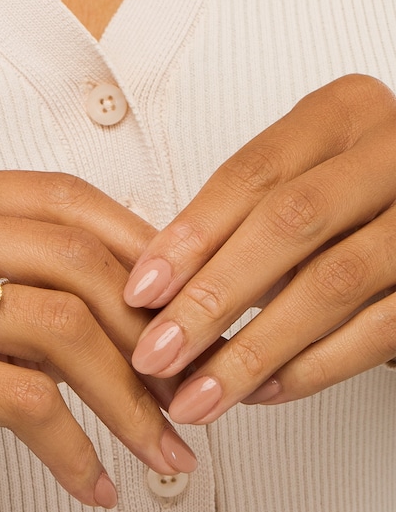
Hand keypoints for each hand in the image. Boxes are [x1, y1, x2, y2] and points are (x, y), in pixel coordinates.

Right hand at [0, 169, 196, 511]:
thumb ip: (31, 297)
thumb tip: (149, 316)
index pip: (63, 199)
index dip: (142, 253)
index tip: (184, 313)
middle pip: (74, 259)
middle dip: (151, 335)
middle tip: (189, 392)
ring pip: (62, 329)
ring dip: (130, 402)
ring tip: (165, 453)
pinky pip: (25, 402)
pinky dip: (76, 451)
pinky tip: (97, 487)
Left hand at [123, 74, 395, 423]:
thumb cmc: (346, 201)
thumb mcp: (293, 186)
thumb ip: (235, 224)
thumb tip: (153, 291)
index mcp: (338, 116)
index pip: (250, 175)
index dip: (189, 238)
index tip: (140, 293)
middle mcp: (390, 153)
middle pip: (288, 225)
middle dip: (211, 300)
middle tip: (156, 356)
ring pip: (332, 284)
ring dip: (253, 352)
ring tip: (198, 395)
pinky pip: (380, 330)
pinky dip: (313, 368)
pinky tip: (262, 390)